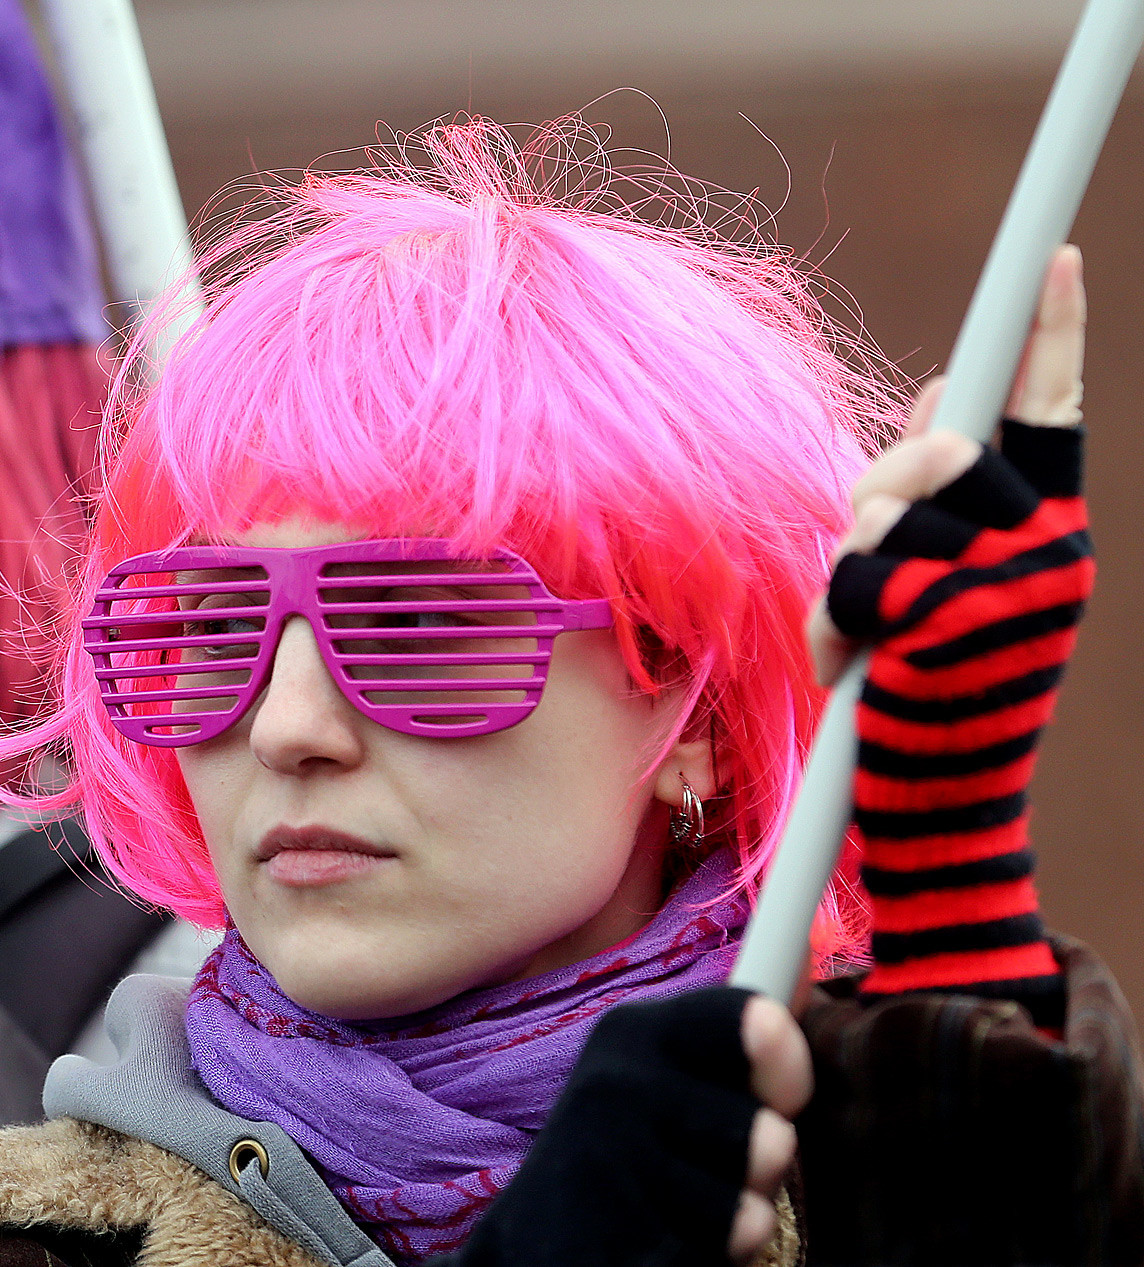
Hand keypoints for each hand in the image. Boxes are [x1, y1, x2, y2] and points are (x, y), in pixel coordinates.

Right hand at [449, 987, 812, 1266]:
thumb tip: (805, 950)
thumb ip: (739, 1027)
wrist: (543, 1235)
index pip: (751, 1021)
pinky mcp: (615, 1247)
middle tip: (714, 1158)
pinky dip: (706, 1262)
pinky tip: (659, 1243)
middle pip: (772, 1139)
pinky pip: (720, 1260)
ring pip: (750, 1214)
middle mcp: (614, 1090)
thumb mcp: (670, 1071)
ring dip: (733, 1223)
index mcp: (635, 1033)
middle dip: (761, 1163)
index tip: (781, 1071)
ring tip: (680, 1205)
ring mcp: (611, 1170)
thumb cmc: (629, 1149)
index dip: (783, 1057)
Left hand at [809, 245, 1084, 683]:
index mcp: (1054, 534)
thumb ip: (945, 497)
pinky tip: (857, 670)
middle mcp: (1050, 552)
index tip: (1055, 262)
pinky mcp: (949, 624)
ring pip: (886, 514)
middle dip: (885, 483)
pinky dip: (833, 627)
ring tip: (872, 631)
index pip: (1055, 416)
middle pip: (943, 451)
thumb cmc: (932, 690)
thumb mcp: (947, 583)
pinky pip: (855, 580)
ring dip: (853, 569)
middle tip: (870, 540)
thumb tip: (934, 395)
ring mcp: (1006, 588)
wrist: (940, 802)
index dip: (1051, 338)